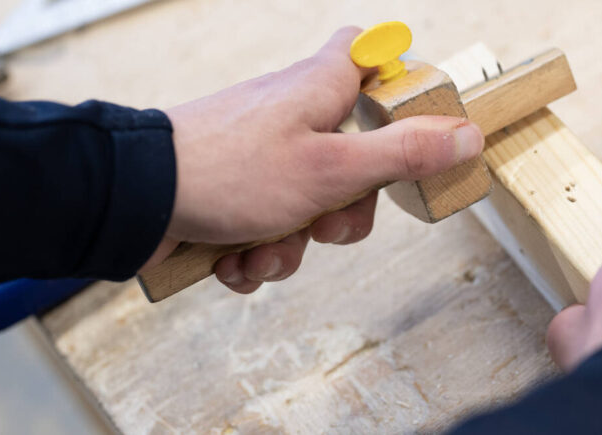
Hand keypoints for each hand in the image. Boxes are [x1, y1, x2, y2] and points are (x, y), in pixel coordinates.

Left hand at [140, 27, 483, 292]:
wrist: (134, 200)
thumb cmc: (229, 171)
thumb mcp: (334, 169)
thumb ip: (403, 154)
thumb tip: (467, 136)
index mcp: (322, 88)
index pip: (366, 50)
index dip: (395, 81)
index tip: (405, 125)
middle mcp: (292, 114)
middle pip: (352, 156)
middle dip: (343, 211)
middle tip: (324, 224)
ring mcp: (260, 154)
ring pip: (308, 205)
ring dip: (290, 245)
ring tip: (260, 249)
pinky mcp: (232, 191)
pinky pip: (267, 226)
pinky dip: (255, 251)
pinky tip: (234, 259)